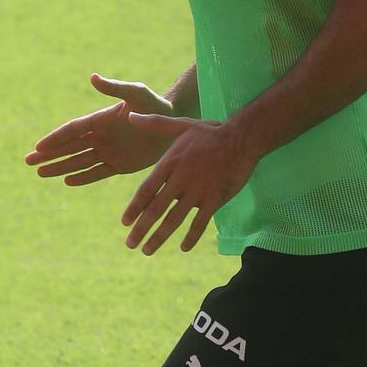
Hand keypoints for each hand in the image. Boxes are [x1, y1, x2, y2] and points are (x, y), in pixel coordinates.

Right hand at [27, 74, 179, 183]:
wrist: (173, 122)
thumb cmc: (155, 104)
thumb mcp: (136, 93)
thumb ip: (114, 88)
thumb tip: (93, 77)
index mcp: (100, 119)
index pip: (72, 131)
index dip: (54, 139)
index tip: (38, 147)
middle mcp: (100, 136)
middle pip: (69, 148)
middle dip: (48, 155)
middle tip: (28, 162)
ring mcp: (109, 151)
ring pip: (79, 162)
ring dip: (60, 167)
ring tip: (40, 174)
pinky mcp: (120, 165)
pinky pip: (97, 173)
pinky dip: (83, 177)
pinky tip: (66, 181)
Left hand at [121, 120, 257, 253]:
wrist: (242, 137)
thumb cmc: (210, 131)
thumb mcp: (180, 124)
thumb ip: (154, 123)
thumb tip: (130, 116)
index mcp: (170, 163)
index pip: (146, 190)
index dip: (134, 208)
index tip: (124, 222)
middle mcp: (180, 179)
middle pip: (155, 209)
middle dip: (141, 229)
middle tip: (130, 244)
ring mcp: (198, 191)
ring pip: (174, 220)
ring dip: (159, 237)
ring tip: (147, 250)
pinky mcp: (215, 199)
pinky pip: (200, 223)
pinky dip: (190, 237)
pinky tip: (183, 247)